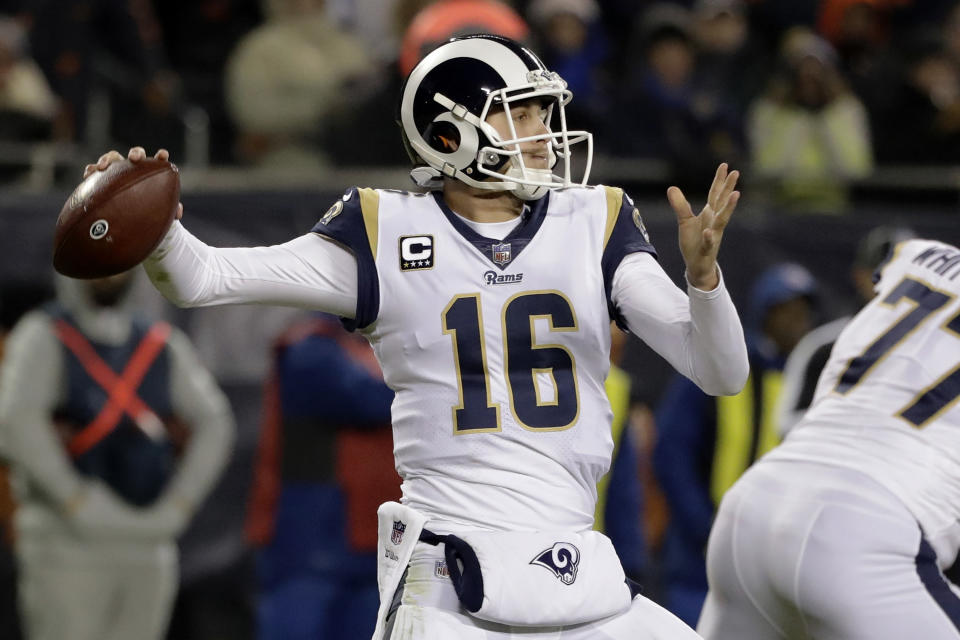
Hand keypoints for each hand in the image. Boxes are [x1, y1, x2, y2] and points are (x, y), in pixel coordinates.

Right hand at [83, 147, 182, 219]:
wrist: (130, 218)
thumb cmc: (150, 212)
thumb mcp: (161, 213)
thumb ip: (170, 210)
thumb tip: (178, 214)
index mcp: (151, 173)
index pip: (158, 161)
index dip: (161, 156)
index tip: (163, 155)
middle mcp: (134, 168)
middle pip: (135, 154)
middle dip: (135, 153)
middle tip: (134, 158)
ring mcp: (118, 171)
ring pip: (113, 158)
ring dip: (107, 159)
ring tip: (102, 167)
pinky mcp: (103, 177)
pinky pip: (96, 171)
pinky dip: (92, 170)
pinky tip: (88, 175)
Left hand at [667, 163, 739, 290]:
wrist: (697, 265)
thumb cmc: (694, 242)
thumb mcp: (684, 221)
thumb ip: (680, 205)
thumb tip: (672, 187)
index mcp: (709, 213)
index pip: (715, 194)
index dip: (720, 180)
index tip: (725, 165)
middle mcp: (714, 222)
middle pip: (721, 202)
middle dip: (728, 187)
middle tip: (736, 172)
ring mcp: (713, 235)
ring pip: (722, 220)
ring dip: (728, 208)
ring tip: (735, 194)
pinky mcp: (707, 249)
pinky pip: (709, 242)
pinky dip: (709, 237)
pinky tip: (708, 232)